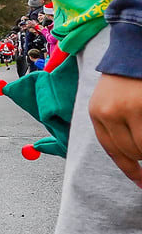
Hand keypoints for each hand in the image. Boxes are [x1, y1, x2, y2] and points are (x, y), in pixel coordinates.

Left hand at [90, 73, 141, 187]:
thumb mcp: (109, 101)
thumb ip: (114, 126)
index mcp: (96, 113)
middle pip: (131, 152)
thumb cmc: (124, 80)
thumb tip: (131, 159)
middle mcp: (109, 112)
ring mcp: (130, 109)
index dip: (129, 169)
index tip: (141, 182)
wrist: (133, 51)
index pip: (112, 150)